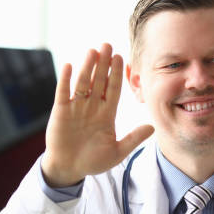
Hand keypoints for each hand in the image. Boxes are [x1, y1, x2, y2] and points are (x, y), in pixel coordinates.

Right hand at [41, 44, 153, 186]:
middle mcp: (92, 107)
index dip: (116, 74)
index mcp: (106, 114)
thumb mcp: (117, 152)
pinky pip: (63, 92)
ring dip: (87, 67)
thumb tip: (152, 127)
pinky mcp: (61, 112)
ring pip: (82, 83)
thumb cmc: (93, 161)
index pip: (113, 90)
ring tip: (92, 51)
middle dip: (103, 64)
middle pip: (99, 81)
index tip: (121, 58)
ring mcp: (76, 108)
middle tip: (108, 45)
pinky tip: (68, 65)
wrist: (70, 168)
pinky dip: (65, 80)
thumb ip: (133, 139)